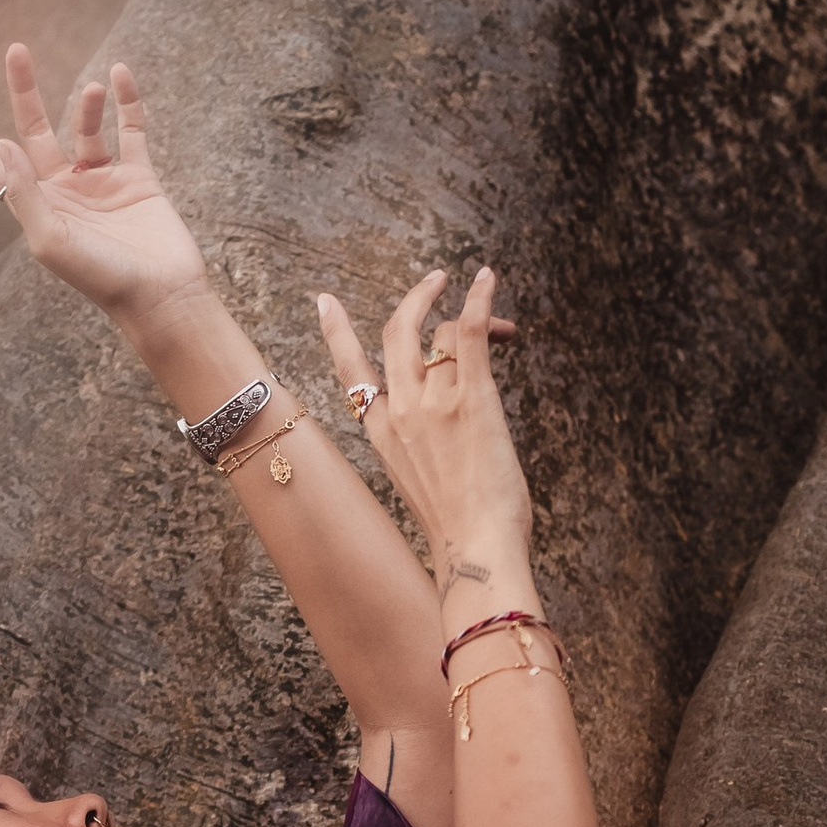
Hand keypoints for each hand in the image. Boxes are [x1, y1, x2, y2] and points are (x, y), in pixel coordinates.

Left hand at [0, 45, 206, 322]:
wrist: (159, 296)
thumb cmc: (100, 277)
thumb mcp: (50, 239)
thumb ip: (25, 192)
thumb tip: (3, 142)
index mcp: (35, 205)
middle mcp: (64, 190)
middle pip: (36, 129)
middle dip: (24, 90)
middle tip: (16, 50)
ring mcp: (102, 182)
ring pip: (86, 127)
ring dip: (87, 104)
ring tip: (94, 89)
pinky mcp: (139, 178)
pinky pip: (131, 130)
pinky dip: (127, 102)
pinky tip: (120, 74)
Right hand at [317, 266, 530, 593]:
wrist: (475, 547)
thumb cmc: (458, 528)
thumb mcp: (417, 483)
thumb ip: (417, 447)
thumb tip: (438, 432)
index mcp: (382, 433)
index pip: (350, 372)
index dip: (336, 333)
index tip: (325, 302)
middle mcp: (401, 409)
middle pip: (396, 333)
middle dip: (415, 299)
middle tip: (434, 280)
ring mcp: (434, 400)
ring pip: (441, 332)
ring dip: (471, 314)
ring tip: (501, 323)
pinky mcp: (472, 396)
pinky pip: (469, 330)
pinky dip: (479, 299)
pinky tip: (487, 279)